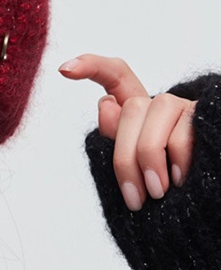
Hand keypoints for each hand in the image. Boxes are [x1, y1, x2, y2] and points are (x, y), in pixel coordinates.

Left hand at [59, 54, 195, 211]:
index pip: (115, 76)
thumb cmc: (166, 188)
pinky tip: (177, 179)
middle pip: (131, 108)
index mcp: (139, 113)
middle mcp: (161, 104)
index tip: (63, 70)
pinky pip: (186, 127)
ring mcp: (185, 108)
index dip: (91, 66)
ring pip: (158, 110)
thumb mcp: (136, 167)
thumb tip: (105, 105)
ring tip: (156, 192)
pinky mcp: (205, 116)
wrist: (204, 203)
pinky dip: (178, 156)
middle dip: (126, 158)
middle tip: (135, 198)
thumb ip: (117, 139)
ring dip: (151, 157)